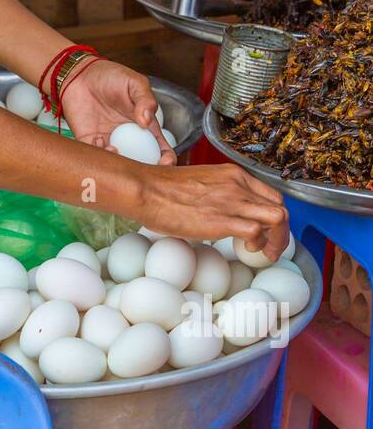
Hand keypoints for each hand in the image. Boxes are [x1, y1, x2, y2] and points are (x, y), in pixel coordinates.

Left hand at [61, 58, 175, 163]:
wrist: (81, 73)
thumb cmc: (110, 76)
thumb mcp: (135, 83)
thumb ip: (146, 100)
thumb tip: (147, 122)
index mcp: (143, 126)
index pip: (159, 148)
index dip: (166, 159)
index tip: (166, 163)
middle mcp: (127, 138)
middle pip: (140, 162)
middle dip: (143, 169)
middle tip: (139, 166)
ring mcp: (108, 141)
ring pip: (117, 163)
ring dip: (119, 163)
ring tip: (115, 149)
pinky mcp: (88, 141)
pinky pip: (94, 156)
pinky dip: (99, 155)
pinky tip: (99, 141)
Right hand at [133, 162, 289, 258]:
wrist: (147, 190)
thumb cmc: (163, 189)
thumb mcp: (201, 183)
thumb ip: (218, 193)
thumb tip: (219, 212)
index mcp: (234, 175)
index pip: (271, 195)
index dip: (274, 216)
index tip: (267, 231)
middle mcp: (239, 185)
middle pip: (281, 208)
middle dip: (282, 232)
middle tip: (271, 248)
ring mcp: (233, 202)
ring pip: (278, 219)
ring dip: (277, 241)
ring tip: (265, 253)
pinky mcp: (222, 220)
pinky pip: (257, 232)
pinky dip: (258, 244)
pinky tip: (246, 249)